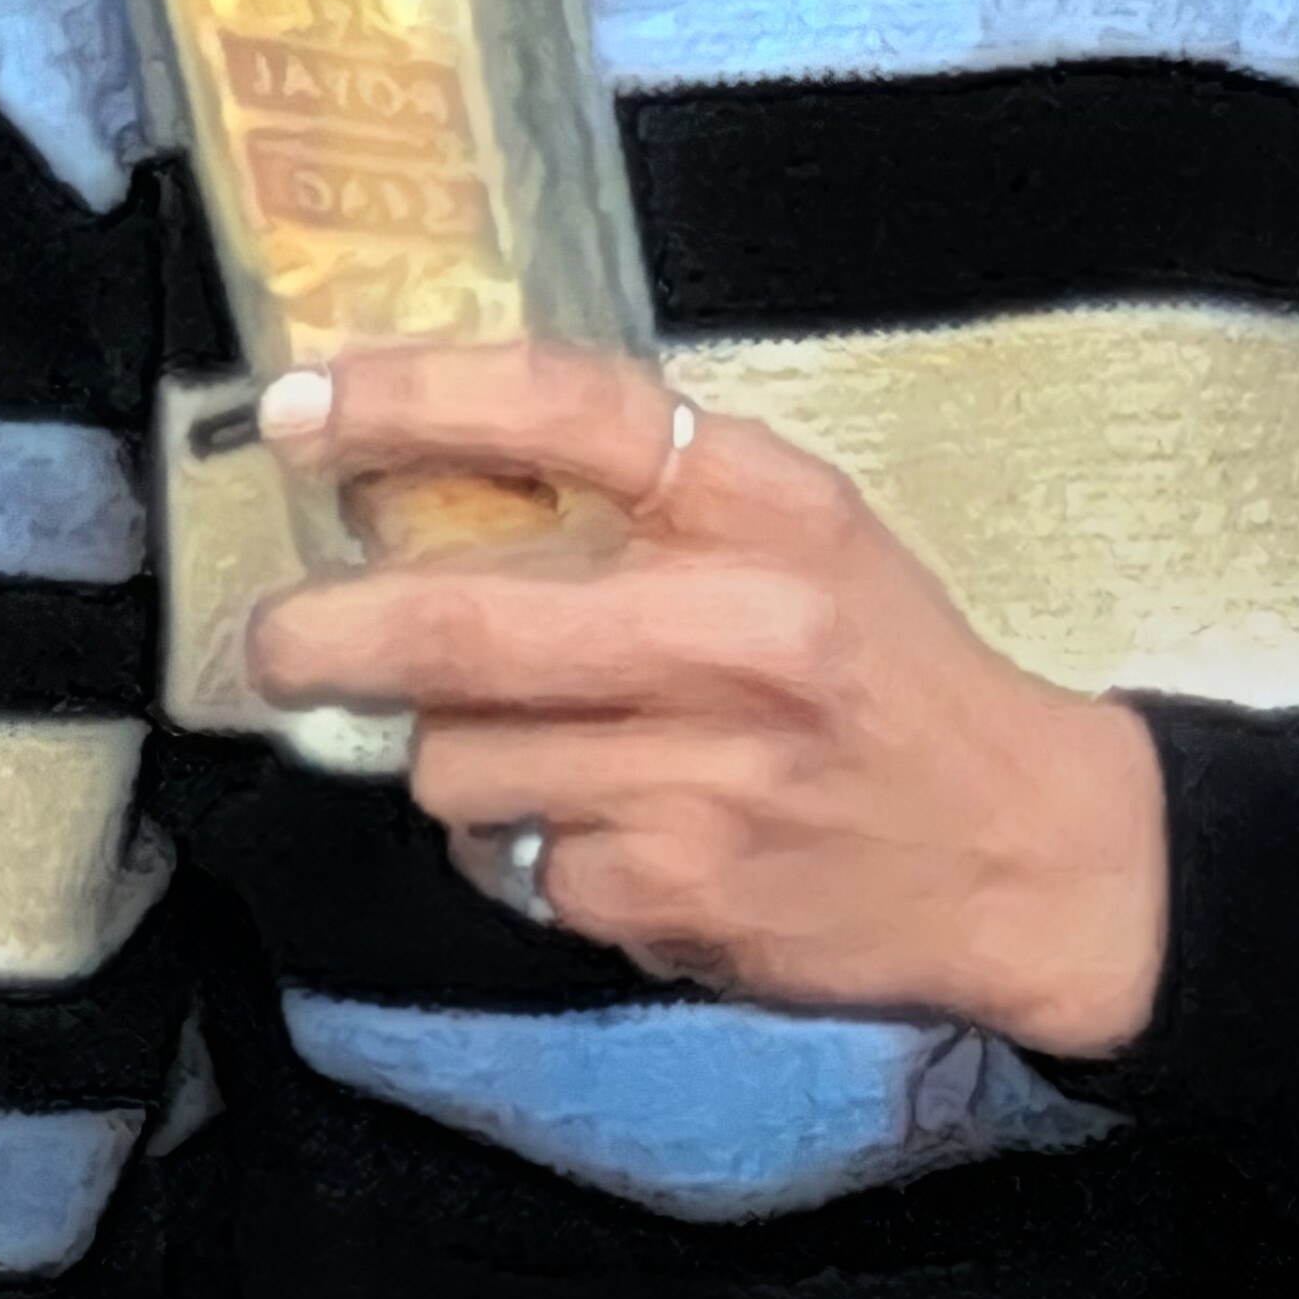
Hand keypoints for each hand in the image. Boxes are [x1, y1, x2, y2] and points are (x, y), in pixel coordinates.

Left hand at [246, 342, 1167, 1058]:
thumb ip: (646, 491)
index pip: (563, 411)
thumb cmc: (885, 669)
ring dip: (450, 755)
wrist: (1024, 852)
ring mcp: (700, 775)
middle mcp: (734, 628)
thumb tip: (418, 471)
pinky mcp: (674, 900)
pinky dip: (517, 851)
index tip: (301, 410)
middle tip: (274, 641)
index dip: (411, 398)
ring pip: (458, 761)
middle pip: (459, 618)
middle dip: (326, 633)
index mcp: (766, 504)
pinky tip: (595, 830)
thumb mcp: (802, 528)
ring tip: (522, 746)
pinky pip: (510, 866)